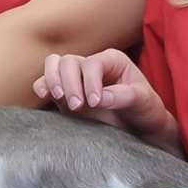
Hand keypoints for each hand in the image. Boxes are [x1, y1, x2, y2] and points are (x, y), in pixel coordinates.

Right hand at [33, 50, 178, 147]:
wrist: (140, 126)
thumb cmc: (145, 109)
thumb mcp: (143, 101)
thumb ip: (123, 96)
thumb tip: (99, 98)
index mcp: (112, 60)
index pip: (93, 64)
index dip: (90, 81)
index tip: (95, 102)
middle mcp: (92, 65)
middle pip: (69, 61)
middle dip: (69, 82)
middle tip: (77, 106)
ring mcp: (77, 77)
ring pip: (55, 64)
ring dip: (53, 80)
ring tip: (60, 97)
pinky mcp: (65, 92)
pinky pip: (46, 82)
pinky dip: (42, 86)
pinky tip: (45, 95)